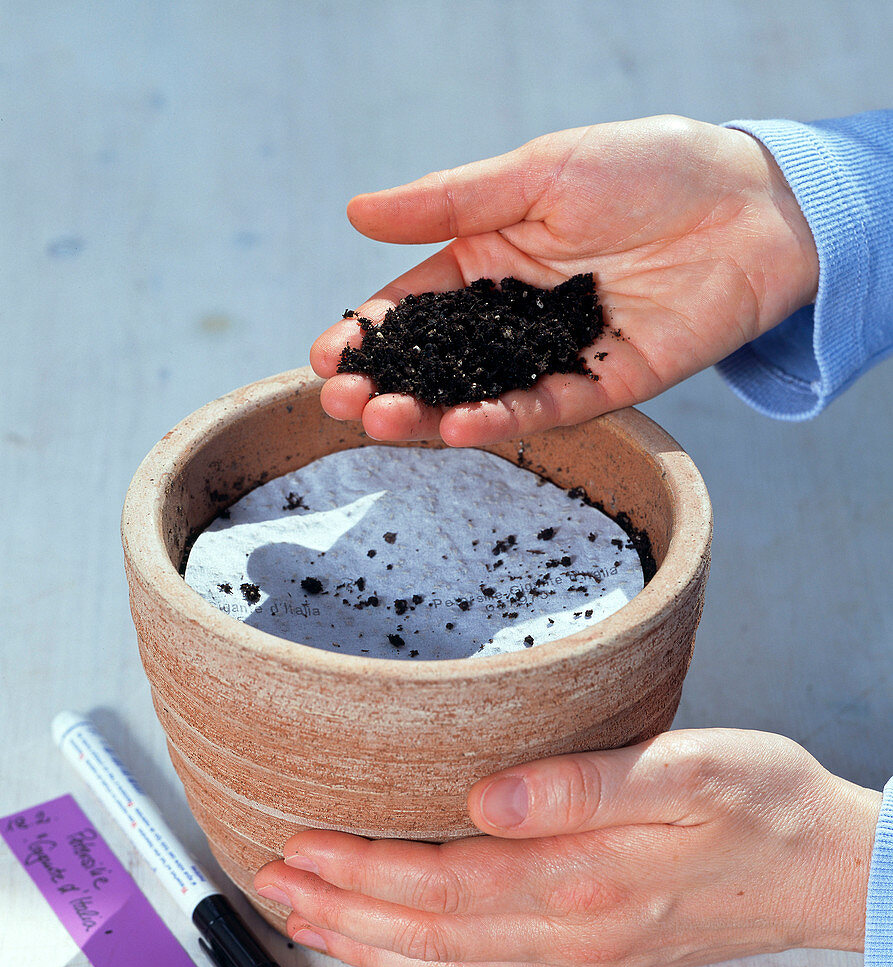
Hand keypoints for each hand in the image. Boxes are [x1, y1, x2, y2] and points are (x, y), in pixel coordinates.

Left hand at [254, 728, 878, 966]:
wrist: (824, 869)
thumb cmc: (761, 806)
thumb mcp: (691, 769)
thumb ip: (586, 785)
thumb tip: (488, 796)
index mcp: (585, 876)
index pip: (443, 880)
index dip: (363, 865)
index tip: (300, 842)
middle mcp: (570, 928)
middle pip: (428, 927)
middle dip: (341, 904)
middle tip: (271, 880)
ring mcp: (578, 953)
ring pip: (447, 961)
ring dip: (367, 939)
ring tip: (305, 918)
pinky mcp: (591, 955)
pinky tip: (391, 960)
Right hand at [311, 116, 818, 446]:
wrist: (749, 200)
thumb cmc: (645, 169)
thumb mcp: (536, 174)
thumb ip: (450, 203)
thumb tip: (356, 212)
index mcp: (491, 260)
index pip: (414, 304)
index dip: (369, 330)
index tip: (326, 354)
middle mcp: (516, 315)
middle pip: (438, 361)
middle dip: (386, 384)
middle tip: (343, 403)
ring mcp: (558, 354)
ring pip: (482, 394)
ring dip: (430, 413)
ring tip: (383, 420)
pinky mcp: (607, 383)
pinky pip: (547, 406)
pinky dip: (504, 417)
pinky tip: (460, 423)